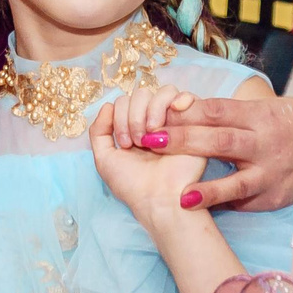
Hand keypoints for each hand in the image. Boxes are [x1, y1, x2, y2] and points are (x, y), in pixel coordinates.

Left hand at [91, 97, 211, 236]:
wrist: (160, 200)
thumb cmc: (133, 185)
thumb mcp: (105, 158)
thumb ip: (99, 131)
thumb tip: (107, 105)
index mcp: (135, 128)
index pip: (123, 101)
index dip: (119, 117)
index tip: (125, 144)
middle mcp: (155, 121)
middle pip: (141, 93)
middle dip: (133, 116)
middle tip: (137, 142)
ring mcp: (174, 121)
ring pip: (161, 92)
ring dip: (151, 110)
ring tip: (152, 136)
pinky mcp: (194, 123)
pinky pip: (185, 96)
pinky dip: (175, 101)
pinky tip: (168, 121)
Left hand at [150, 95, 292, 211]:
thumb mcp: (266, 110)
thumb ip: (231, 114)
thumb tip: (183, 111)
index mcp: (260, 115)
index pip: (216, 112)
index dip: (184, 113)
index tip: (153, 114)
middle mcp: (266, 143)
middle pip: (220, 140)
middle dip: (183, 141)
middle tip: (148, 141)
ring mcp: (273, 172)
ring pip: (237, 181)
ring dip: (208, 190)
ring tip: (179, 195)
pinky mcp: (277, 197)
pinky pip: (246, 202)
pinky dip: (224, 205)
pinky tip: (201, 210)